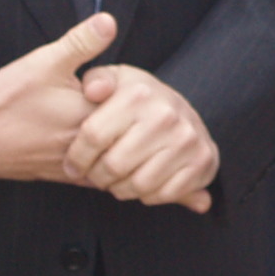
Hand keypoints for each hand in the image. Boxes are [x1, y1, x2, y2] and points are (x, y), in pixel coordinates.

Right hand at [0, 11, 114, 183]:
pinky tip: (86, 143)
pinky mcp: (67, 178)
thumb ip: (81, 42)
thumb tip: (109, 21)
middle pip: (125, 130)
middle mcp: (89, 146)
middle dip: (120, 113)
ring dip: (111, 137)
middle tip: (103, 100)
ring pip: (113, 152)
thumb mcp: (44, 62)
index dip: (123, 89)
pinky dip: (99, 158)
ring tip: (94, 120)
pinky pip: (97, 170)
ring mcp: (79, 166)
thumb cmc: (4, 102)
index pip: (129, 103)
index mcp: (89, 115)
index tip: (106, 82)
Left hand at [67, 61, 218, 211]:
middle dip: (97, 177)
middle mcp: (166, 115)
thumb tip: (93, 91)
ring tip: (116, 181)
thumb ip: (96, 79)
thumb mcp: (116, 80)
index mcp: (138, 94)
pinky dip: (148, 196)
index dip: (77, 158)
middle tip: (95, 176)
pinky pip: (164, 194)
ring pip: (138, 185)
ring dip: (121, 189)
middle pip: (114, 165)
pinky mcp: (202, 161)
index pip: (93, 136)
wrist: (183, 111)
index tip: (71, 166)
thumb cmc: (138, 99)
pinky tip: (141, 184)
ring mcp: (187, 139)